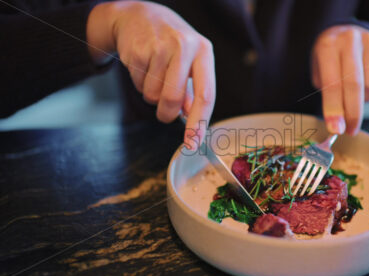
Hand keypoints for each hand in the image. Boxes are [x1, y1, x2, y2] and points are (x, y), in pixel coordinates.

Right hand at [87, 1, 214, 149]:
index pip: (205, 95)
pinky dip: (139, 83)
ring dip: (151, 95)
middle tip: (163, 112)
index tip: (192, 143)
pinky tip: (143, 66)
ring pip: (153, 95)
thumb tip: (192, 117)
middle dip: (165, 113)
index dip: (198, 123)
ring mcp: (160, 47)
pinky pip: (138, 84)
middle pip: (173, 99)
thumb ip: (193, 90)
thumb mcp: (190, 60)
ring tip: (154, 74)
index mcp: (203, 51)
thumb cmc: (170, 42)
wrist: (139, 14)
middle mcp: (184, 47)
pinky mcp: (138, 49)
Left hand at [311, 25, 368, 134]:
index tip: (337, 129)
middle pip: (355, 85)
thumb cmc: (330, 61)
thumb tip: (337, 127)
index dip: (334, 109)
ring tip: (355, 97)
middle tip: (350, 130)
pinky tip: (366, 78)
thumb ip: (328, 97)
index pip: (332, 83)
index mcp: (327, 45)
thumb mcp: (320, 74)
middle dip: (353, 113)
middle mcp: (349, 38)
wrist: (345, 34)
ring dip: (365, 99)